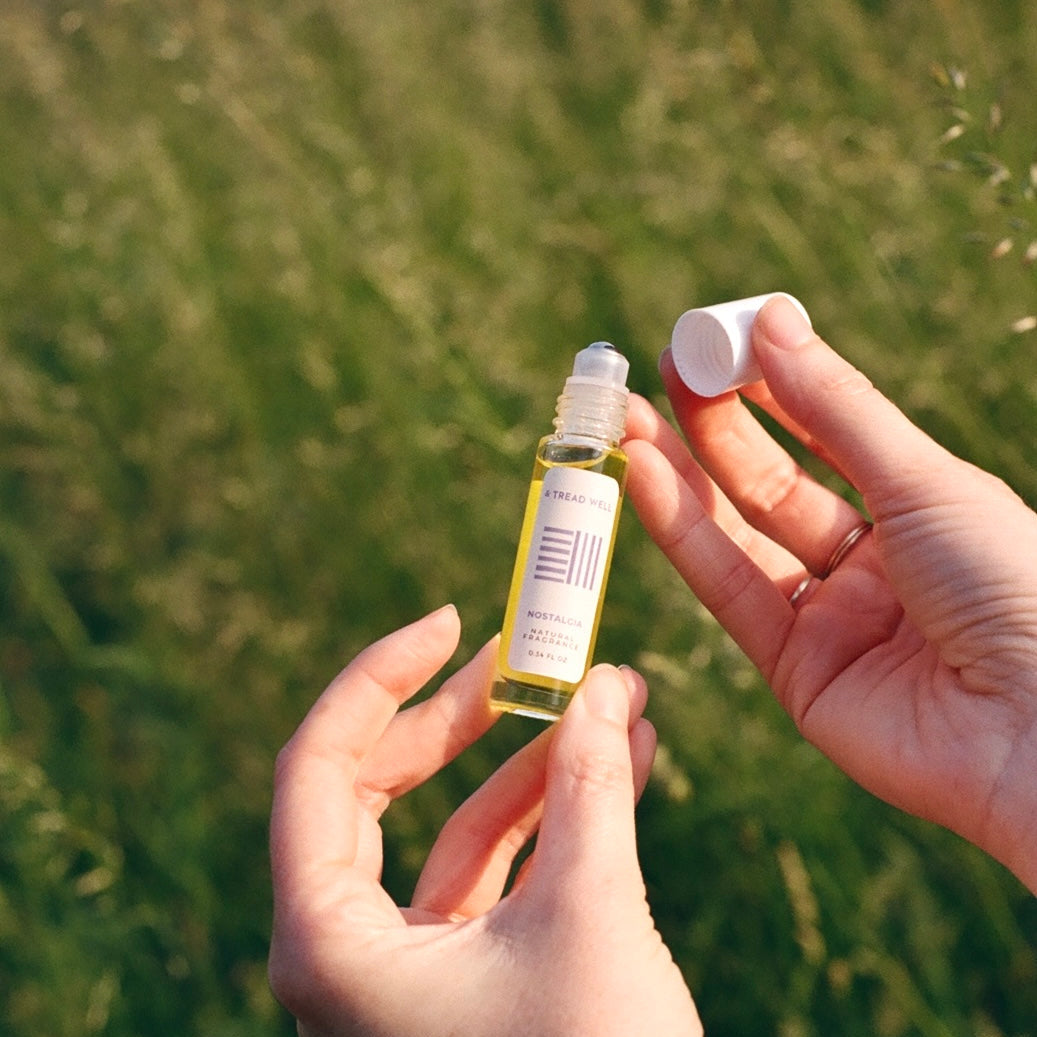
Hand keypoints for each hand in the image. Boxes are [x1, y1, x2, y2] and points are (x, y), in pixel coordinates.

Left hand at [268, 604, 700, 1036]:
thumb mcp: (590, 912)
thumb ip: (592, 786)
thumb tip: (608, 683)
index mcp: (325, 941)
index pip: (319, 765)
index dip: (380, 679)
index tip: (450, 622)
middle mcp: (346, 954)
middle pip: (379, 789)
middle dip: (460, 718)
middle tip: (523, 659)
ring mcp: (404, 971)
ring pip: (452, 834)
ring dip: (535, 766)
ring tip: (614, 704)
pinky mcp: (462, 983)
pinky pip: (494, 877)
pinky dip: (551, 820)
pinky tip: (621, 767)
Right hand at [623, 297, 1036, 891]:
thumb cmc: (1014, 587)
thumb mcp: (922, 481)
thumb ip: (835, 408)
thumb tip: (771, 319)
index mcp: (917, 510)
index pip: (824, 435)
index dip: (767, 388)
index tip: (714, 342)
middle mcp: (869, 564)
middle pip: (771, 485)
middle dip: (712, 427)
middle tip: (663, 372)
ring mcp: (831, 620)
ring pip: (739, 537)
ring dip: (679, 478)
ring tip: (629, 421)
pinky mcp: (796, 675)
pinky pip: (730, 593)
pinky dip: (682, 535)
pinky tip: (646, 480)